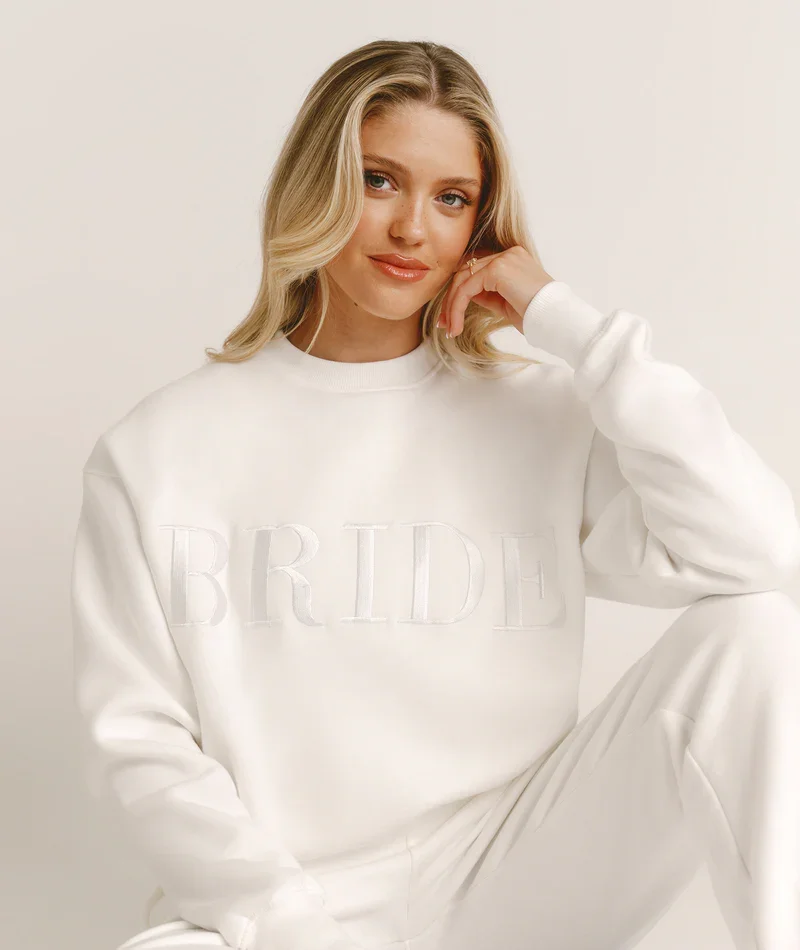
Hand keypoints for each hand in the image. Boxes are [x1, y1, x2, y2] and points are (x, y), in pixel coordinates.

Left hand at [438, 245, 554, 337]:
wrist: (554, 319)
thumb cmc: (535, 315)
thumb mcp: (505, 302)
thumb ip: (486, 293)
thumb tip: (464, 295)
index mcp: (512, 258)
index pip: (475, 270)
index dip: (459, 293)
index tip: (450, 317)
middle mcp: (507, 253)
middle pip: (466, 273)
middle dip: (451, 300)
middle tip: (443, 324)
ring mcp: (503, 258)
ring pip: (463, 280)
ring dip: (452, 307)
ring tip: (449, 329)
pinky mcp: (498, 269)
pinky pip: (467, 288)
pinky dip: (457, 308)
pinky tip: (456, 325)